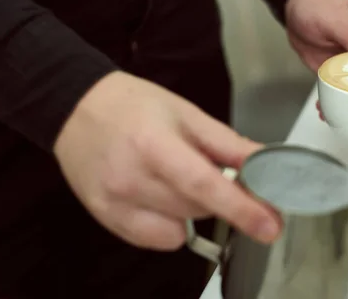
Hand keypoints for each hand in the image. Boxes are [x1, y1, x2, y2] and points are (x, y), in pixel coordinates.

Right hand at [54, 71, 280, 250]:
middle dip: (218, 196)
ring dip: (193, 207)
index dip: (241, 209)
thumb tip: (268, 165)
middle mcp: (131, 179)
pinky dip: (171, 224)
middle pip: (197, 208)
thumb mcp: (187, 114)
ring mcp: (114, 204)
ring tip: (175, 176)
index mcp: (154, 145)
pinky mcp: (106, 219)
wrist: (78, 110)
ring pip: (181, 226)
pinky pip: (157, 239)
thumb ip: (228, 145)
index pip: (203, 185)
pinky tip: (160, 196)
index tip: (270, 226)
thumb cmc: (134, 106)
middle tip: (209, 169)